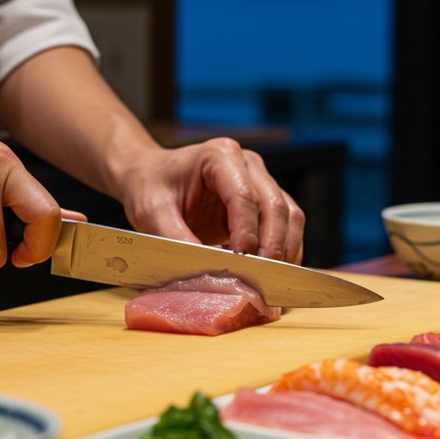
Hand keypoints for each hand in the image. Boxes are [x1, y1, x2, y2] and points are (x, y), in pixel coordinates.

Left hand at [115, 138, 305, 263]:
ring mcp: (260, 179)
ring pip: (289, 215)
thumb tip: (205, 269)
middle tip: (261, 279)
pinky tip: (272, 273)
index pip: (243, 196)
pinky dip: (285, 249)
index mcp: (218, 156)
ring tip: (272, 281)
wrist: (150, 178)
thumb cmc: (150, 188)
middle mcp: (247, 163)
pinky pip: (287, 224)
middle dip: (272, 246)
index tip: (239, 263)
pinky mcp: (265, 199)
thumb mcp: (151, 213)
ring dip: (286, 250)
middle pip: (275, 205)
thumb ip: (175, 238)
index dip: (246, 232)